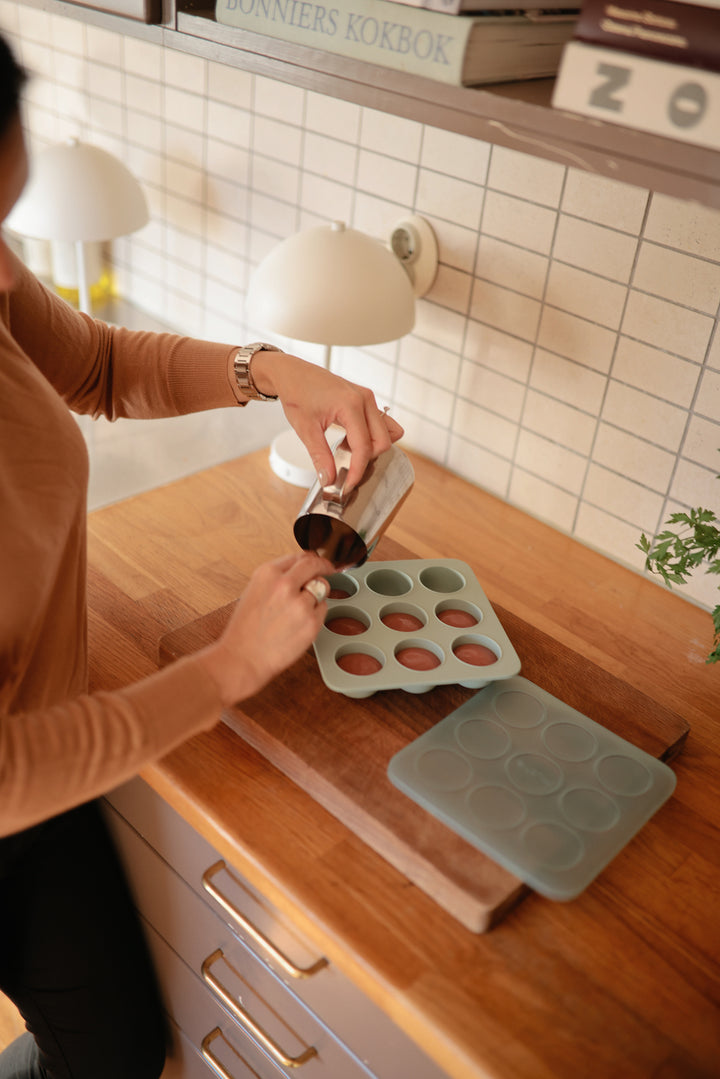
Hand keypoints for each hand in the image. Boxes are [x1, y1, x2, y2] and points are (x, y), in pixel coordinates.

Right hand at [195, 552, 333, 704]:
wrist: (243, 658)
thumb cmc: (245, 630)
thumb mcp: (254, 592)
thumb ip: (277, 578)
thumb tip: (301, 569)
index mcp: (267, 573)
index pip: (299, 556)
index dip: (311, 559)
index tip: (317, 562)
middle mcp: (285, 584)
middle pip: (315, 565)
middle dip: (324, 567)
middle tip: (328, 570)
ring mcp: (300, 603)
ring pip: (322, 588)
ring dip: (316, 596)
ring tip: (297, 612)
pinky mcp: (312, 622)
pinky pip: (323, 610)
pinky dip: (316, 615)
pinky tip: (298, 625)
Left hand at [252, 351, 403, 490]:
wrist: (292, 373)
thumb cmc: (297, 393)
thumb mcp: (305, 429)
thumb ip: (320, 456)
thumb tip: (329, 480)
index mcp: (351, 405)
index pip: (364, 447)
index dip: (356, 470)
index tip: (347, 485)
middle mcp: (365, 399)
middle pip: (382, 442)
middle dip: (366, 460)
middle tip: (345, 469)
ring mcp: (367, 398)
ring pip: (386, 433)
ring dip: (371, 448)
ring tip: (347, 451)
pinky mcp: (365, 399)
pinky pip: (381, 423)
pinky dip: (371, 437)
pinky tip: (350, 440)